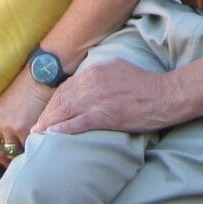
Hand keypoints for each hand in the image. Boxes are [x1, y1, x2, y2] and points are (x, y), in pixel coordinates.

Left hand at [0, 68, 52, 164]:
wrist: (40, 75)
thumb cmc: (30, 85)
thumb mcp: (9, 102)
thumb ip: (6, 119)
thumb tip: (12, 137)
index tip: (6, 159)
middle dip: (8, 158)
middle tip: (18, 162)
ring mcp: (10, 127)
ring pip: (14, 150)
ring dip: (22, 153)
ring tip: (31, 153)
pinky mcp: (24, 129)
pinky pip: (28, 145)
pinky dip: (33, 147)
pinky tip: (39, 146)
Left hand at [32, 59, 178, 135]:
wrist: (164, 95)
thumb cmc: (145, 84)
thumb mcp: (120, 68)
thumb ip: (101, 73)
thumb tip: (87, 80)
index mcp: (96, 70)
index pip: (67, 87)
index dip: (54, 102)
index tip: (48, 112)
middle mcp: (92, 82)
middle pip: (62, 99)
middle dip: (47, 113)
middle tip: (38, 126)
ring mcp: (97, 98)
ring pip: (65, 111)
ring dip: (49, 123)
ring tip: (38, 133)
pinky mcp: (104, 115)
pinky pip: (76, 123)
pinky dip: (61, 129)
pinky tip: (52, 135)